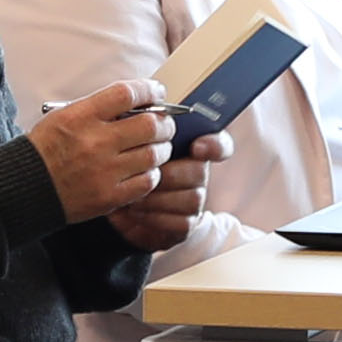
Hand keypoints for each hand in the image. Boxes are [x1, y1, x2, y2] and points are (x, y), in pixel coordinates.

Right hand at [27, 81, 175, 226]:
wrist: (26, 187)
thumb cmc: (46, 149)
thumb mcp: (64, 116)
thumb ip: (99, 108)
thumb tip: (140, 103)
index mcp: (81, 117)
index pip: (127, 94)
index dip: (150, 90)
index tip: (157, 92)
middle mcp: (95, 142)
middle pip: (150, 125)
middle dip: (164, 123)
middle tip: (164, 124)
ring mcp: (104, 171)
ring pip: (154, 154)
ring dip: (161, 149)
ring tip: (156, 147)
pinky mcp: (109, 196)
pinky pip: (147, 181)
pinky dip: (151, 174)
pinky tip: (144, 169)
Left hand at [107, 128, 223, 254]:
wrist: (122, 209)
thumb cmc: (129, 170)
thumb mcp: (131, 147)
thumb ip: (142, 133)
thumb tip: (140, 117)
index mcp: (189, 149)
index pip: (219, 143)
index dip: (214, 144)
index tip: (198, 146)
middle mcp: (198, 173)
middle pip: (200, 171)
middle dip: (170, 174)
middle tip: (144, 175)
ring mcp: (194, 200)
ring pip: (191, 198)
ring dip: (158, 198)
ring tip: (132, 196)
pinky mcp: (185, 224)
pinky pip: (180, 222)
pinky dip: (154, 217)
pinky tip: (135, 211)